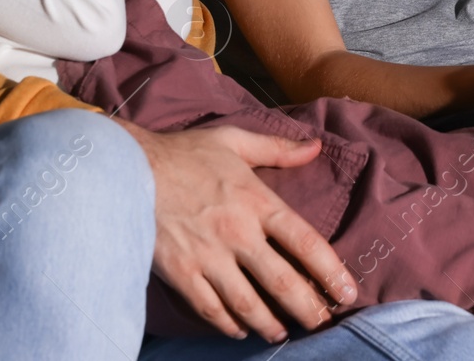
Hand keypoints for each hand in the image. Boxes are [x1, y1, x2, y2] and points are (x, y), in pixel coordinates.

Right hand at [125, 120, 357, 342]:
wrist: (126, 168)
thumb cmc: (183, 153)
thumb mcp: (234, 141)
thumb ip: (278, 149)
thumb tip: (315, 146)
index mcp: (256, 200)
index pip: (306, 243)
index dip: (332, 272)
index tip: (347, 292)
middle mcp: (237, 233)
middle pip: (284, 283)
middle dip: (309, 309)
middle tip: (323, 323)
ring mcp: (208, 257)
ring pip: (249, 305)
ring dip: (271, 324)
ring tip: (283, 333)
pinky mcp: (181, 273)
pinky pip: (211, 309)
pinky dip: (228, 325)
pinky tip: (240, 330)